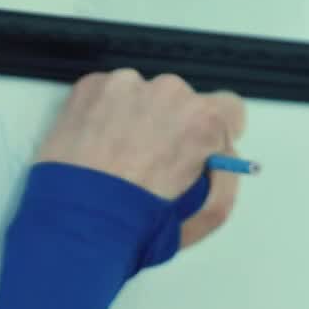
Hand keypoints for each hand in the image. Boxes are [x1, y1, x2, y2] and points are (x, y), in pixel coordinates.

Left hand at [35, 68, 246, 248]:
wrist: (79, 221)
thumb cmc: (137, 222)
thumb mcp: (209, 214)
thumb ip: (227, 176)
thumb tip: (222, 158)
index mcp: (200, 119)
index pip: (229, 109)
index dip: (217, 132)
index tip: (203, 146)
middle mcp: (166, 93)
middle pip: (182, 103)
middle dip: (172, 128)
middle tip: (153, 164)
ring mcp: (125, 85)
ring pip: (143, 97)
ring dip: (137, 120)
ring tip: (119, 159)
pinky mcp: (91, 87)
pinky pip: (108, 96)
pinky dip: (106, 116)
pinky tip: (99, 147)